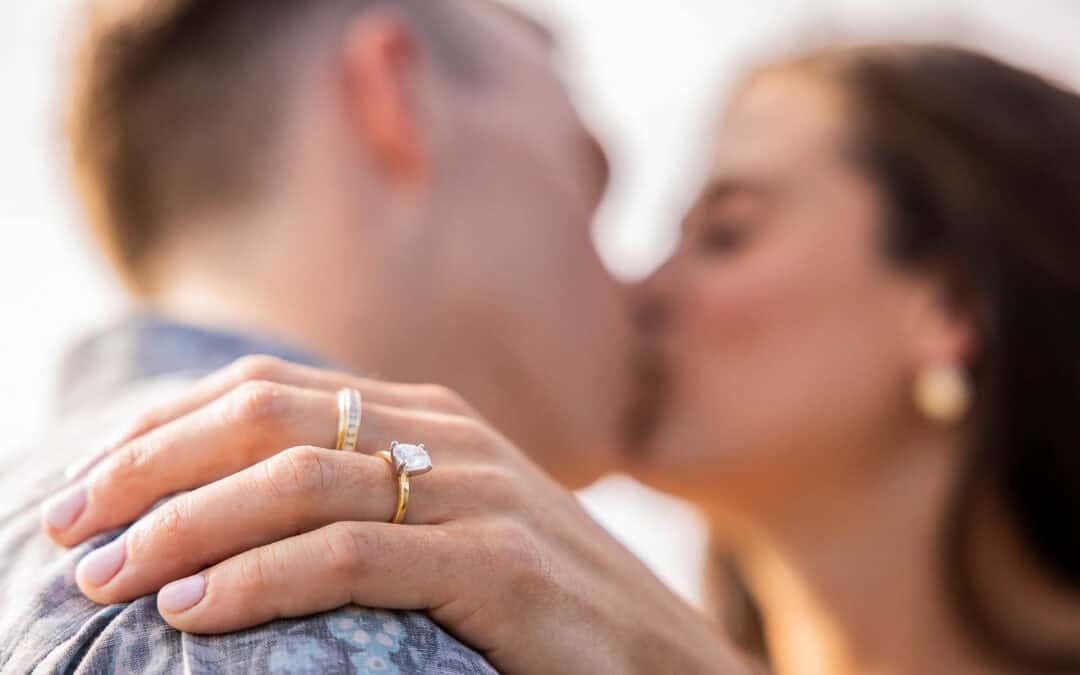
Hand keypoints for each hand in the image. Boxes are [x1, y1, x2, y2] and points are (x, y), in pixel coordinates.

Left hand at [43, 356, 747, 673]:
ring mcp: (479, 496)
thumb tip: (239, 510)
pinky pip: (353, 558)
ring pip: (300, 481)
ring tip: (105, 575)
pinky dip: (260, 578)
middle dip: (152, 466)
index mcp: (427, 418)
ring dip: (186, 525)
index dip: (166, 426)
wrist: (667, 657)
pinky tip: (194, 610)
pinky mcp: (500, 567)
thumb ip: (369, 497)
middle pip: (269, 419)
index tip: (89, 474)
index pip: (270, 390)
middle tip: (64, 520)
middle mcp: (447, 437)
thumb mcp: (448, 526)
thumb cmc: (543, 601)